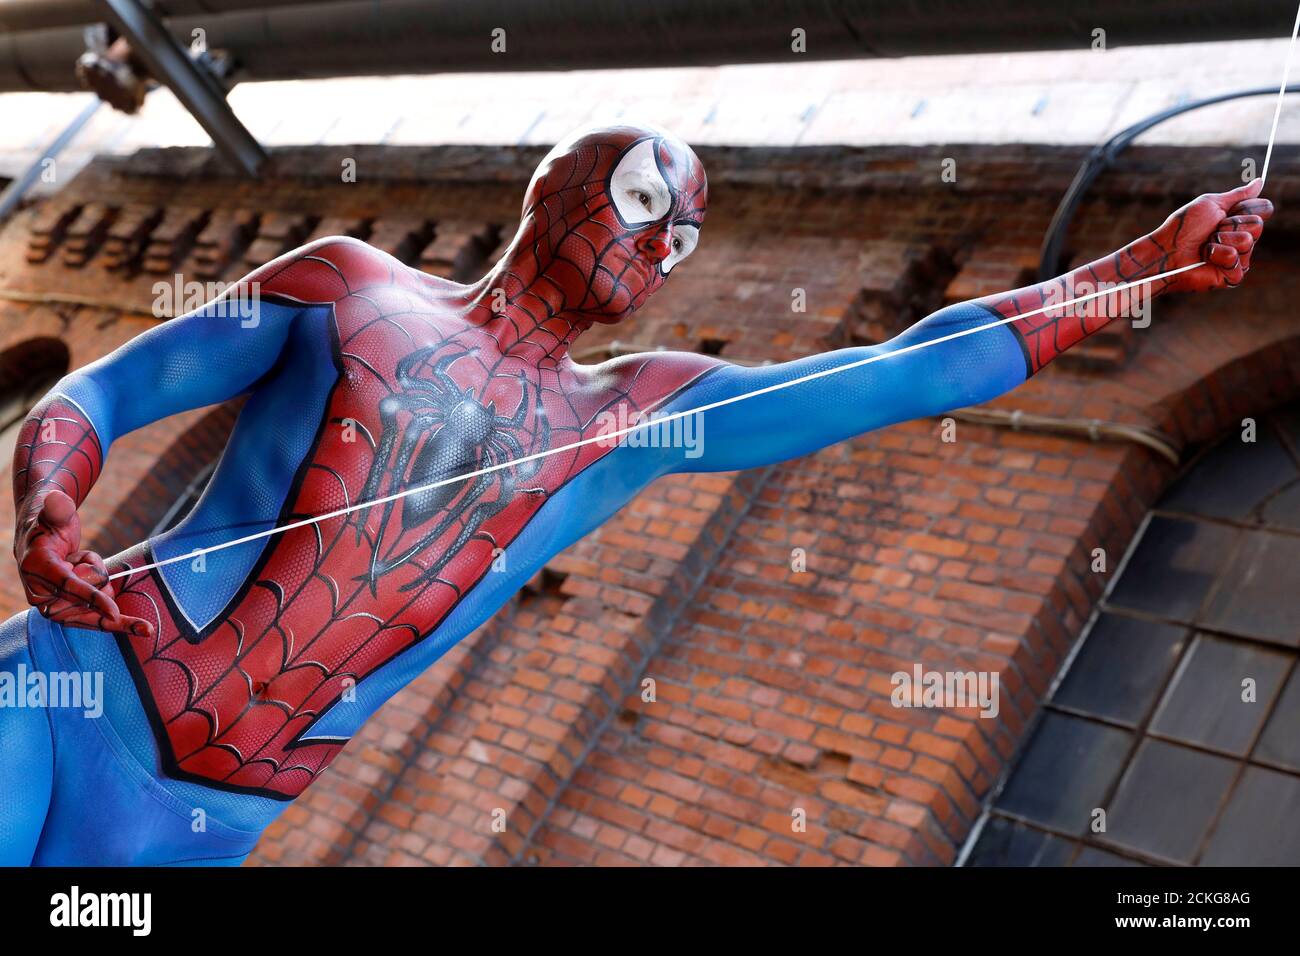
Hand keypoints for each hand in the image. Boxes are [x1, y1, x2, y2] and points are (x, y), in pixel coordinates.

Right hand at [14, 490, 152, 636]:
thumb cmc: (50, 524)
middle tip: (75, 556)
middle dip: (95, 575)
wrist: (41, 543)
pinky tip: (144, 629)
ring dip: (100, 585)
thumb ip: (57, 508)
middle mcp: (40, 594)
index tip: (114, 612)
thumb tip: (57, 499)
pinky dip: (120, 625)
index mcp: (36, 568)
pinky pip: (97, 623)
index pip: (69, 585)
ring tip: (80, 566)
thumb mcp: (55, 513)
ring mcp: (52, 608)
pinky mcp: (65, 615)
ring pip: (96, 608)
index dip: (92, 598)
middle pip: (89, 597)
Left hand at [1155, 179, 1272, 293]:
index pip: (1265, 208)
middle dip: (1230, 224)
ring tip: (1206, 246)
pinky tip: (1206, 259)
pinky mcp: (1232, 277)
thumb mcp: (1211, 204)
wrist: (1166, 251)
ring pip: (1247, 241)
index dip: (1247, 207)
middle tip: (1211, 231)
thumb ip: (1237, 195)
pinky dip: (1217, 255)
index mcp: (1240, 222)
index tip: (1227, 211)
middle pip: (1257, 225)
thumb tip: (1260, 181)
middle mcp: (1243, 241)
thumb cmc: (1184, 227)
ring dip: (1221, 239)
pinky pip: (1236, 259)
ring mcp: (1239, 260)